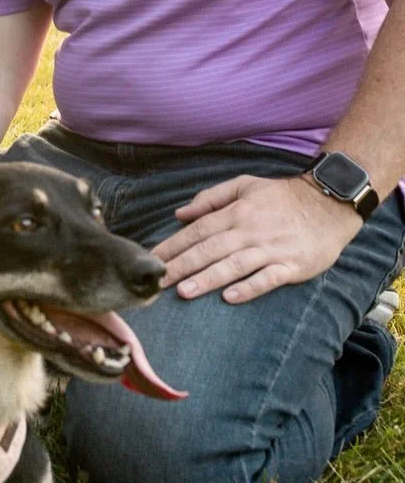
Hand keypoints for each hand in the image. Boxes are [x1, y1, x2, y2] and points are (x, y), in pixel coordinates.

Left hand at [153, 173, 360, 303]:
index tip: (152, 259)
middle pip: (210, 249)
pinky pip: (267, 279)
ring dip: (208, 278)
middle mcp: (250, 230)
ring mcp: (272, 249)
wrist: (329, 204)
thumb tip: (180, 214)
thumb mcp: (245, 185)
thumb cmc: (282, 196)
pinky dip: (249, 288)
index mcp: (237, 211)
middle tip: (158, 281)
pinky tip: (230, 297)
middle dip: (182, 266)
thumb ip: (211, 198)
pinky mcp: (292, 266)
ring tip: (184, 292)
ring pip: (234, 265)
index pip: (198, 230)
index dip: (173, 245)